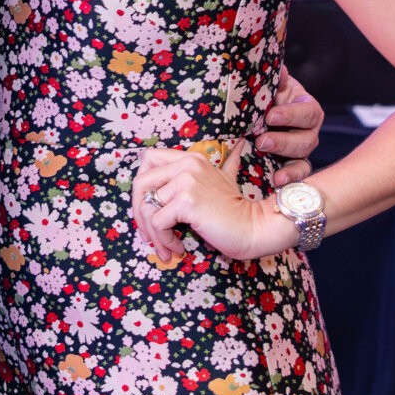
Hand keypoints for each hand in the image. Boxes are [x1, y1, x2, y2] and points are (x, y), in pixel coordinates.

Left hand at [131, 147, 295, 262]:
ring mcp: (186, 181)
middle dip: (138, 212)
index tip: (148, 207)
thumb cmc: (237, 210)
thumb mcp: (226, 179)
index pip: (148, 159)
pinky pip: (158, 223)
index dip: (142, 184)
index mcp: (190, 158)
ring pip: (147, 208)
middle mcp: (186, 165)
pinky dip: (163, 240)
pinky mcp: (187, 202)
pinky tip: (177, 247)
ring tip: (165, 249)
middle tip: (148, 234)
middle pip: (140, 183)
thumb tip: (240, 146)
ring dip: (152, 234)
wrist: (256, 228)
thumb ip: (224, 164)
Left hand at [256, 73, 323, 185]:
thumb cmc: (264, 96)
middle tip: (261, 141)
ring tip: (263, 158)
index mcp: (305, 107)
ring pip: (302, 158)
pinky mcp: (292, 165)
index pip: (308, 112)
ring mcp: (301, 150)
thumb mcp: (269, 86)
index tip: (270, 116)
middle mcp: (308, 131)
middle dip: (283, 142)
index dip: (291, 115)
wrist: (254, 113)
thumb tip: (280, 72)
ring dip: (284, 160)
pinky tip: (276, 181)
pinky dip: (289, 178)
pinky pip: (298, 174)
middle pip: (306, 140)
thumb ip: (275, 80)